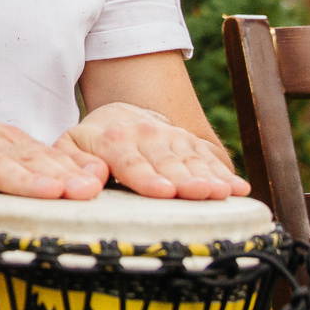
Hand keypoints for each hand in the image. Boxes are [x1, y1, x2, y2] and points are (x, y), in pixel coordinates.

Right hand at [0, 112, 108, 199]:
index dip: (76, 166)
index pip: (49, 154)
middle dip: (61, 175)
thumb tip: (86, 186)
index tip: (104, 180)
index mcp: (10, 143)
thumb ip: (34, 170)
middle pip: (30, 159)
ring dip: (24, 179)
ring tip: (49, 192)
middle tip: (89, 190)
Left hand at [60, 103, 251, 200]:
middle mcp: (146, 136)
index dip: (147, 177)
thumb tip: (87, 182)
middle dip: (184, 179)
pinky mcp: (189, 142)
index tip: (163, 191)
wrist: (120, 115)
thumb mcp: (70, 147)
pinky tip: (239, 189)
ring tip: (224, 192)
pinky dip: (224, 173)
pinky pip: (209, 158)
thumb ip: (73, 164)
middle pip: (167, 162)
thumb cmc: (91, 144)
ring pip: (192, 159)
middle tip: (200, 194)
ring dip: (209, 176)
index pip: (130, 161)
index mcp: (112, 140)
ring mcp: (171, 137)